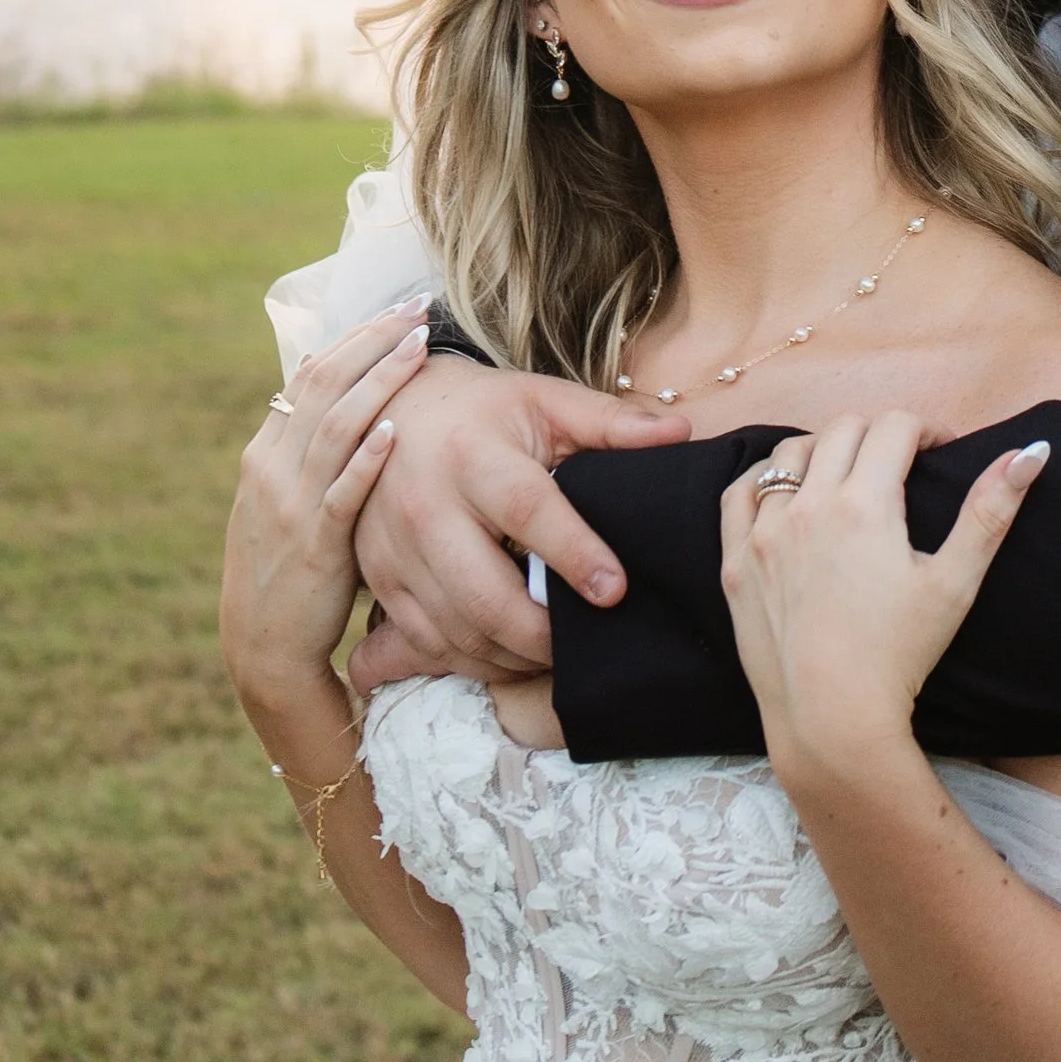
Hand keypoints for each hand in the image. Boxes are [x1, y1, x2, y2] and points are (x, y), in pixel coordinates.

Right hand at [220, 304, 433, 707]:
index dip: (354, 337)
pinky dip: (367, 458)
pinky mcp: (313, 545)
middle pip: (322, 384)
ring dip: (378, 381)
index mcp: (265, 452)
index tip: (395, 308)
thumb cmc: (290, 569)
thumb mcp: (287, 500)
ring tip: (418, 348)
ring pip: (333, 425)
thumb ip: (310, 452)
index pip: (308, 374)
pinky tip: (396, 431)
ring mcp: (289, 504)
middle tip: (416, 308)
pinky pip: (341, 493)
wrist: (262, 645)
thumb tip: (345, 392)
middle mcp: (271, 468)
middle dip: (372, 340)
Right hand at [348, 351, 689, 692]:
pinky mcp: (381, 581)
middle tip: (590, 639)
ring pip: (456, 630)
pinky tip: (509, 653)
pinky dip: (472, 660)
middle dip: (542, 633)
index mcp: (473, 455)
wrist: (392, 413)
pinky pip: (427, 643)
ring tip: (556, 651)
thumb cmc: (483, 412)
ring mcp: (396, 551)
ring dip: (512, 655)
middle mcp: (425, 507)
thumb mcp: (543, 401)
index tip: (615, 589)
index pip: (526, 510)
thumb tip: (679, 435)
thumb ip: (609, 423)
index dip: (573, 554)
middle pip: (484, 594)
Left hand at [718, 412, 1049, 782]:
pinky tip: (783, 494)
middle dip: (878, 435)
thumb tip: (1030, 453)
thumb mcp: (955, 583)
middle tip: (898, 466)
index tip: (939, 451)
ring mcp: (764, 533)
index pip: (895, 426)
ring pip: (789, 454)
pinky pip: (739, 494)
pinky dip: (762, 480)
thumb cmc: (899, 654)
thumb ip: (990, 511)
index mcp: (865, 503)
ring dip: (822, 451)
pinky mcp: (736, 562)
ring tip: (845, 477)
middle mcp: (808, 505)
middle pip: (843, 430)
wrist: (831, 719)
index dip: (926, 429)